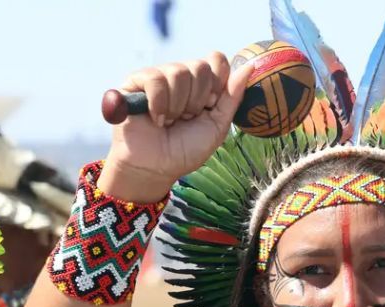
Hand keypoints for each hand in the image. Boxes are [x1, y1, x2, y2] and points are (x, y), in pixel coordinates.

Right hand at [99, 52, 252, 203]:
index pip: (216, 60)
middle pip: (200, 66)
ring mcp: (157, 78)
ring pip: (178, 72)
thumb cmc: (184, 151)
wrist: (154, 168)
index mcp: (200, 85)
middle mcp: (180, 77)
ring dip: (178, 105)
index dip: (217, 82)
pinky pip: (155, 79)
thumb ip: (232, 97)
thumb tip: (249, 66)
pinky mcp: (135, 83)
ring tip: (169, 122)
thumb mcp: (217, 126)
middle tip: (187, 118)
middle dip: (197, 99)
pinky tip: (156, 119)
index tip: (210, 105)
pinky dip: (159, 104)